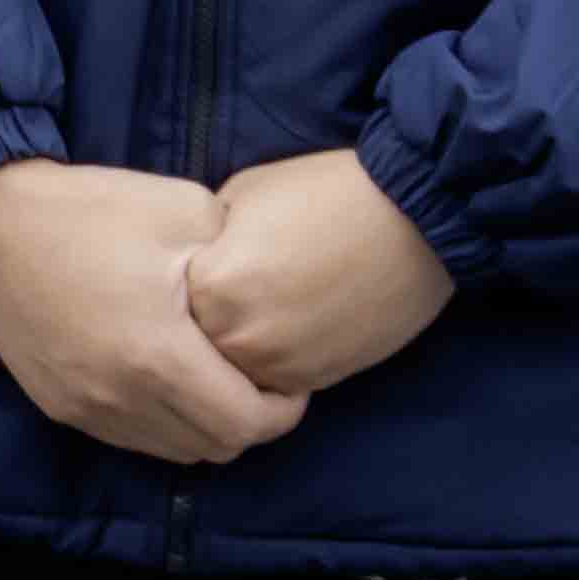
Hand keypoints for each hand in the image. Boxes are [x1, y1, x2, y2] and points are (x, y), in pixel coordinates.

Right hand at [0, 158, 301, 466]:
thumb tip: (276, 295)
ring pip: (172, 451)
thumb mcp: (188, 212)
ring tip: (213, 380)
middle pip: (214, 448)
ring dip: (203, 426)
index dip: (282, 410)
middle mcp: (121, 397)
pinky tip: (164, 379)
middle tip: (257, 381)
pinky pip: (131, 438)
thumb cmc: (96, 209)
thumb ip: (242, 262)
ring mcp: (87, 408)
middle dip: (249, 421)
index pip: (246, 423)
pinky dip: (161, 422)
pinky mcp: (61, 407)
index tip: (288, 380)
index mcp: (159, 355)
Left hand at [181, 146, 461, 397]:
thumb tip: (184, 270)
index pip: (167, 304)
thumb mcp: (241, 198)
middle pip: (193, 348)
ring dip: (237, 352)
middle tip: (224, 298)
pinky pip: (272, 385)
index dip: (178, 288)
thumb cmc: (323, 194)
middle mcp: (237, 336)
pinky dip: (272, 364)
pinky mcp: (315, 381)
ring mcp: (278, 366)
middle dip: (201, 326)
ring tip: (260, 310)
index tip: (191, 271)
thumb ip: (204, 243)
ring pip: (231, 376)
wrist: (410, 221)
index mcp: (211, 285)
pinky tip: (287, 326)